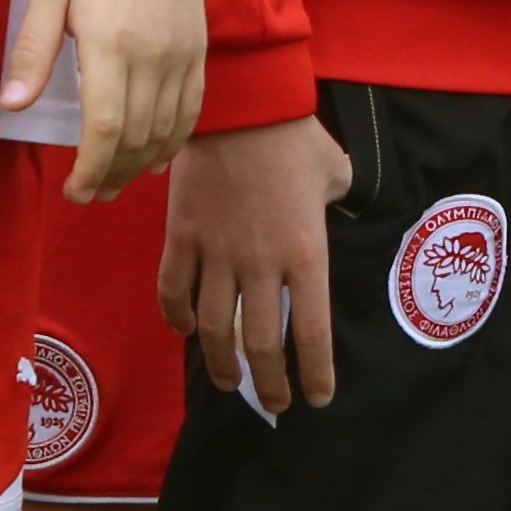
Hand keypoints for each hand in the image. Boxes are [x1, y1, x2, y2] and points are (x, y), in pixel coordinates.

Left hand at [21, 0, 207, 195]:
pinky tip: (157, 157)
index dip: (90, 168)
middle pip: (139, 138)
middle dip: (112, 175)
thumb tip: (13, 107)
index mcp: (112, 44)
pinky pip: (193, 108)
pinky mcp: (199, 46)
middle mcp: (156, 56)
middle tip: (88, 195)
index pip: (106, 128)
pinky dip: (176, 139)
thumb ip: (34, 52)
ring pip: (168, 129)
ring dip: (141, 164)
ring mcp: (183, 53)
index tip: (73, 191)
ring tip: (115, 184)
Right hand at [164, 111, 349, 413]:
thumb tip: (338, 204)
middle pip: (260, 343)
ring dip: (219, 362)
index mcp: (307, 254)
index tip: (317, 399)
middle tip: (275, 404)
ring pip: (213, 328)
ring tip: (226, 382)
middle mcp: (261, 265)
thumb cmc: (295, 137)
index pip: (310, 332)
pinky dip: (177, 317)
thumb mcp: (336, 172)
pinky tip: (187, 330)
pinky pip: (173, 291)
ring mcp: (216, 254)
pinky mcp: (181, 238)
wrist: (240, 106)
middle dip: (269, 382)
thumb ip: (338, 199)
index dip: (314, 372)